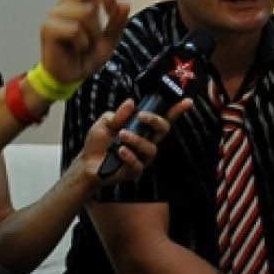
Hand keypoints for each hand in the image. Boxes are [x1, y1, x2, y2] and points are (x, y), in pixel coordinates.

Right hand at [39, 0, 129, 83]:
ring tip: (86, 43)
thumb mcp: (111, 40)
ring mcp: (58, 11)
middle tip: (111, 9)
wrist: (69, 76)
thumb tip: (123, 2)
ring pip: (87, 13)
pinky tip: (74, 47)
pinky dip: (82, 43)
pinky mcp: (49, 26)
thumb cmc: (88, 54)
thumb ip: (118, 22)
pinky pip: (75, 30)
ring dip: (94, 33)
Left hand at [78, 98, 192, 185]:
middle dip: (155, 121)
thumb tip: (131, 102)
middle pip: (164, 130)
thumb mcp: (106, 123)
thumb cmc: (99, 142)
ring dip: (137, 140)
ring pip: (152, 148)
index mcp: (143, 129)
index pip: (163, 118)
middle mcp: (147, 142)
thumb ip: (119, 114)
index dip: (176, 110)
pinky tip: (120, 151)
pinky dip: (129, 156)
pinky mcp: (134, 171)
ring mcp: (143, 158)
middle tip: (141, 116)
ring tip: (122, 135)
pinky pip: (139, 164)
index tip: (187, 101)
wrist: (86, 164)